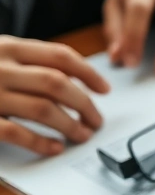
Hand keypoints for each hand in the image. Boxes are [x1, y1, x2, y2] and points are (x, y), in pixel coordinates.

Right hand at [0, 37, 109, 155]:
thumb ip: (26, 61)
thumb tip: (74, 80)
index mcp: (7, 47)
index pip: (60, 56)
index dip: (89, 73)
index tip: (105, 89)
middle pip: (59, 85)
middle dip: (85, 104)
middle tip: (97, 120)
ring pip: (43, 110)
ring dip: (70, 125)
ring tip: (82, 135)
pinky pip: (16, 133)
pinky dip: (40, 142)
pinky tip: (54, 148)